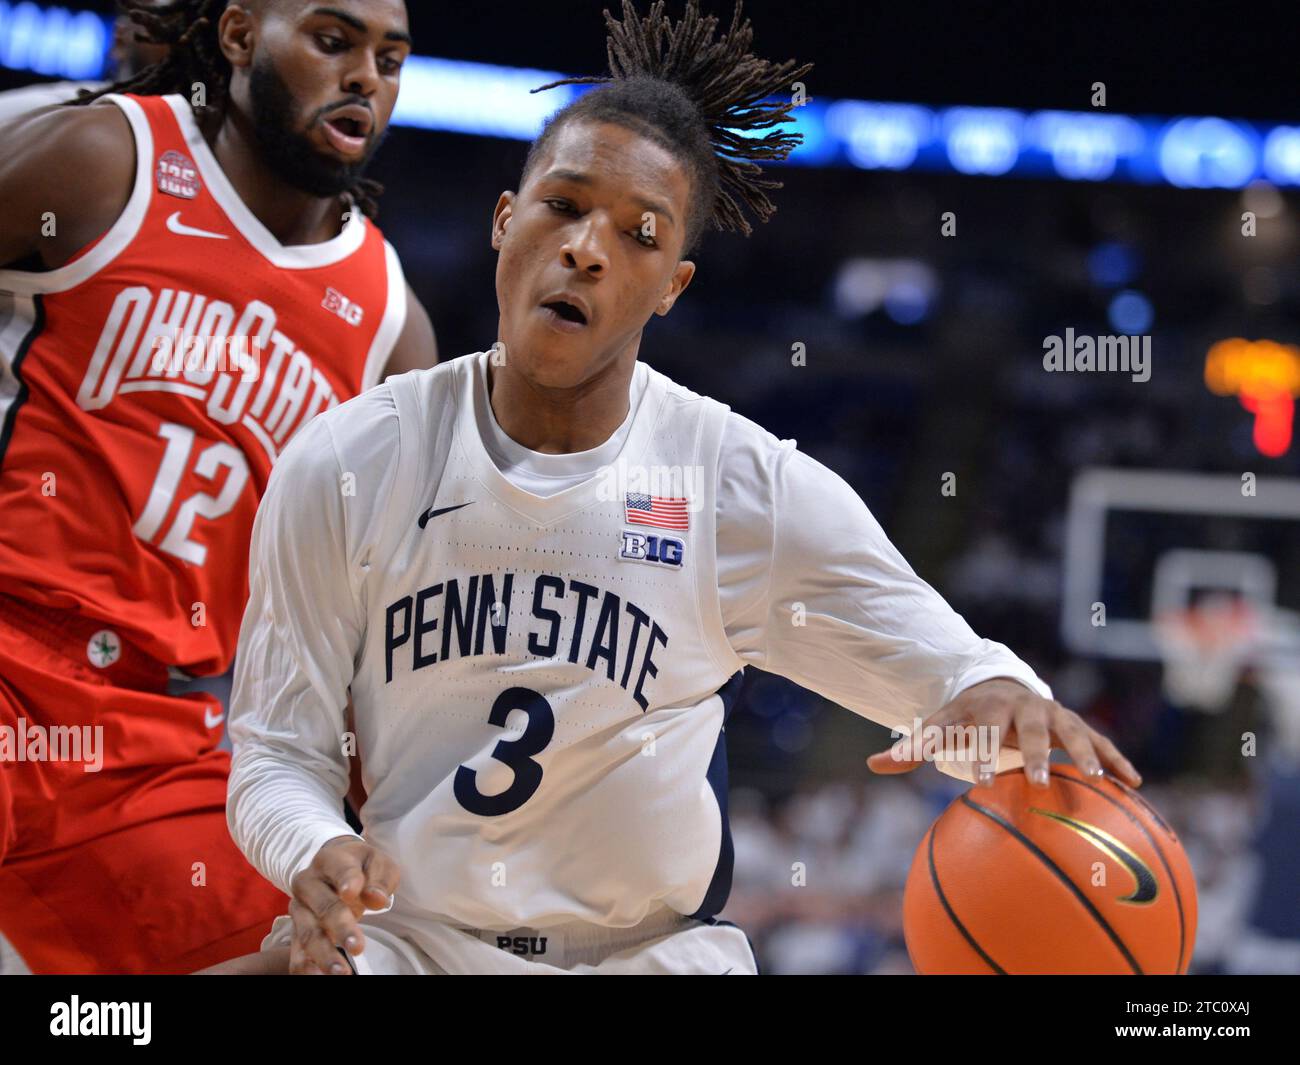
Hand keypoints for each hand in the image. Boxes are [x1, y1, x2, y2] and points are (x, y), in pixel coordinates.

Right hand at [287, 836, 399, 974]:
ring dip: (323, 954)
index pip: (340, 869)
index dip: (347, 880)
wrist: (333, 868)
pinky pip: (296, 951)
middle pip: (324, 906)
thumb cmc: (361, 867)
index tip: (351, 893)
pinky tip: (317, 977)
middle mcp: (308, 882)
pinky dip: (304, 967)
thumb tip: (377, 899)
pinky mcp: (294, 929)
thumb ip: (380, 878)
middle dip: (340, 928)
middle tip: (358, 948)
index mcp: (331, 859)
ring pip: (307, 933)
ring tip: (341, 972)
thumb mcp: (377, 863)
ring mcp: (299, 908)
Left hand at [866, 677, 1141, 788]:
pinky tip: (1134, 785)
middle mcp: (1024, 708)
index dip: (981, 754)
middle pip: (1031, 729)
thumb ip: (912, 747)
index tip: (981, 782)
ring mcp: (1053, 715)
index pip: (982, 731)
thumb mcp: (939, 726)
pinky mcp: (1076, 727)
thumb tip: (874, 764)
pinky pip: (1101, 742)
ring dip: (1086, 753)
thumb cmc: (967, 717)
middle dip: (1034, 754)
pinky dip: (1117, 760)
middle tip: (1037, 783)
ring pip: (1073, 731)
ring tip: (1096, 780)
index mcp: (987, 708)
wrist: (1000, 687)